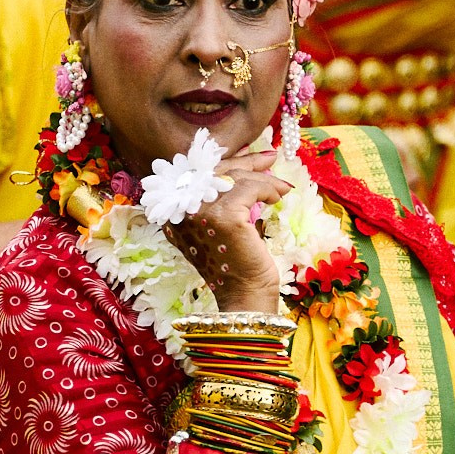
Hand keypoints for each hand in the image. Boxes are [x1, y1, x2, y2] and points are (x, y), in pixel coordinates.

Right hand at [163, 154, 291, 313]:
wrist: (244, 295)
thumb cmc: (236, 264)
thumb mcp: (222, 226)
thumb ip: (221, 201)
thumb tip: (247, 169)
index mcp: (174, 214)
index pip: (199, 176)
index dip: (228, 164)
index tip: (254, 158)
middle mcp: (179, 211)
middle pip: (214, 172)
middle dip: (246, 162)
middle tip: (270, 158)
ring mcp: (199, 212)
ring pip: (234, 178)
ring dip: (262, 179)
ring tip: (280, 188)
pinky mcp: (223, 216)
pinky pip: (249, 187)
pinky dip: (267, 189)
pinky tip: (277, 199)